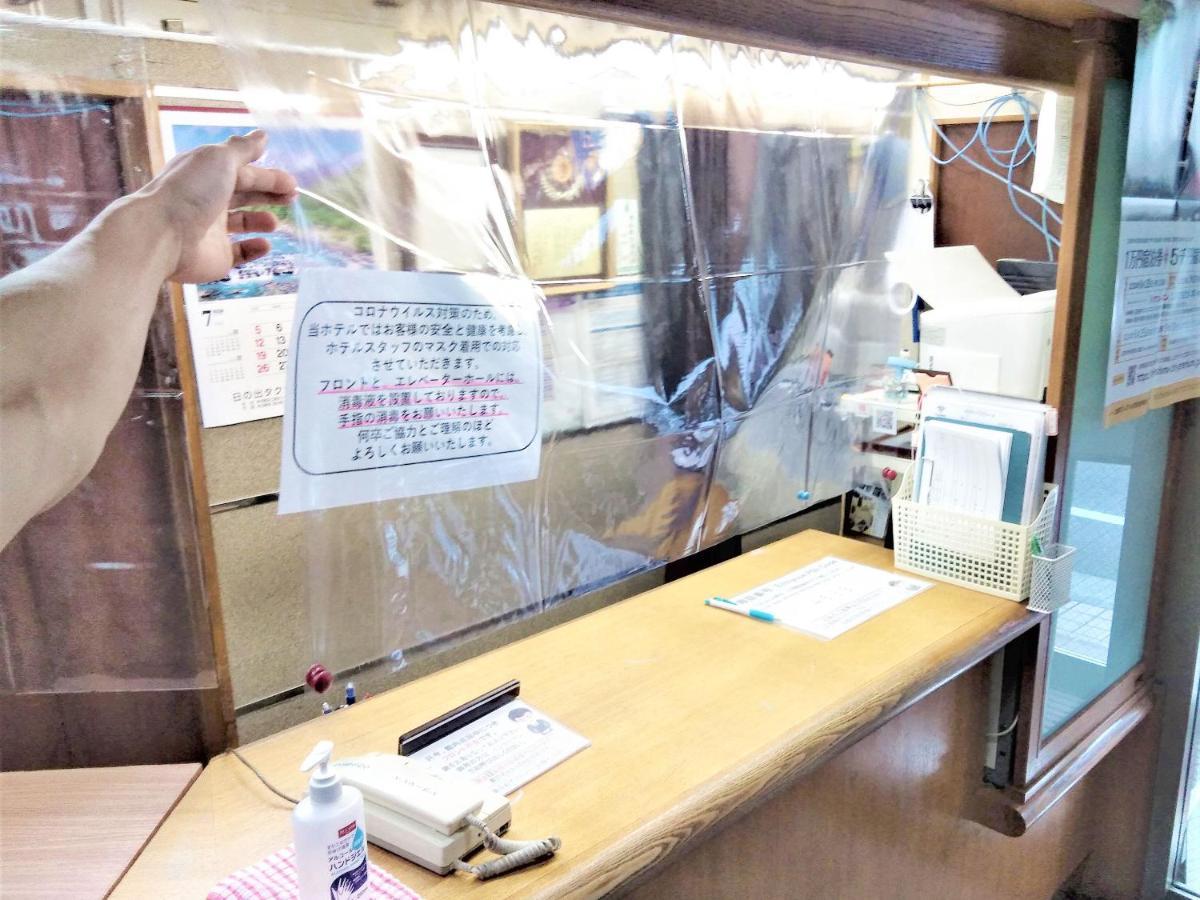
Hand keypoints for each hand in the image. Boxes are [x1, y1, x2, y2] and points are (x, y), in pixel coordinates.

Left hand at [145, 130, 296, 283]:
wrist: (163, 235)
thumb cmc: (190, 191)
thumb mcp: (220, 159)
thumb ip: (243, 148)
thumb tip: (262, 135)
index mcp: (207, 175)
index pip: (243, 172)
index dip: (268, 176)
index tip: (292, 183)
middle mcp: (208, 200)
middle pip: (243, 194)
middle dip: (268, 194)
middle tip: (291, 198)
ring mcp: (211, 230)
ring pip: (242, 223)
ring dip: (261, 220)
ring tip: (273, 223)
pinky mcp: (216, 256)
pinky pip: (240, 253)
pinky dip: (254, 248)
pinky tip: (264, 244)